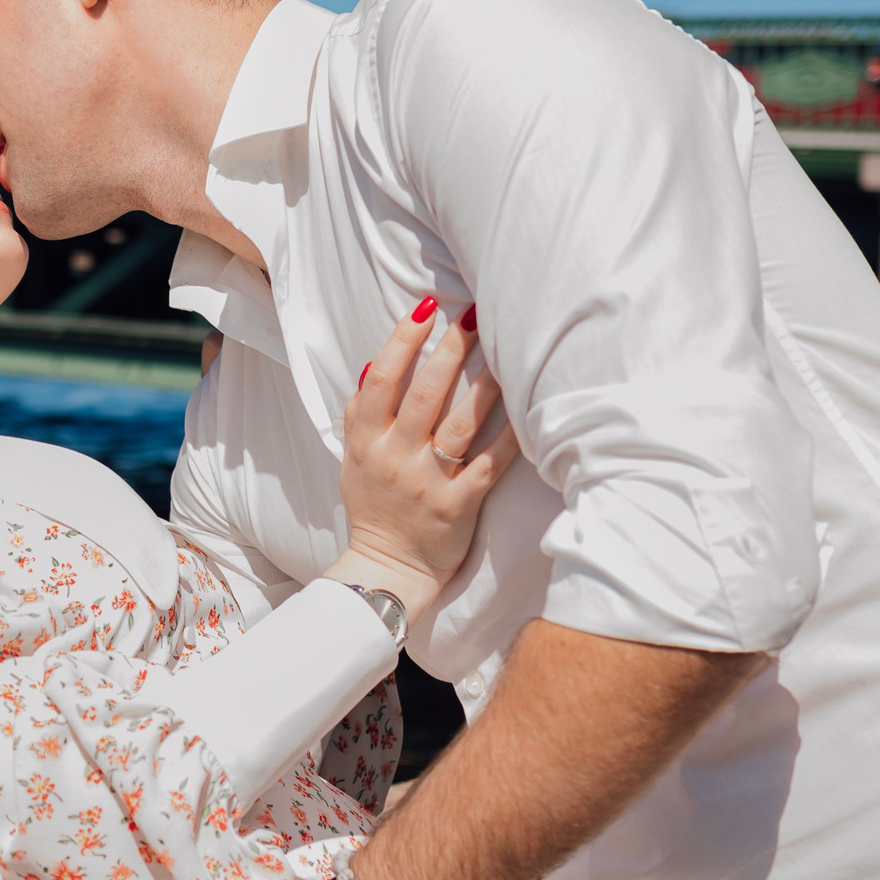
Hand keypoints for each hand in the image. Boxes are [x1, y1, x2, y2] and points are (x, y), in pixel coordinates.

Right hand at [335, 299, 518, 620]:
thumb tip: (372, 367)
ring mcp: (427, 482)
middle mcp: (395, 458)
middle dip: (450, 351)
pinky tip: (527, 413)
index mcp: (366, 443)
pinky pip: (488, 465)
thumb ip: (357, 416)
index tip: (425, 310)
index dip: (402, 342)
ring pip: (459, 426)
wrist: (386, 569)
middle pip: (424, 394)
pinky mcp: (457, 506)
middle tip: (474, 316)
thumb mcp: (351, 461)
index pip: (381, 381)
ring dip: (484, 386)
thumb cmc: (373, 508)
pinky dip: (508, 439)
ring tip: (505, 354)